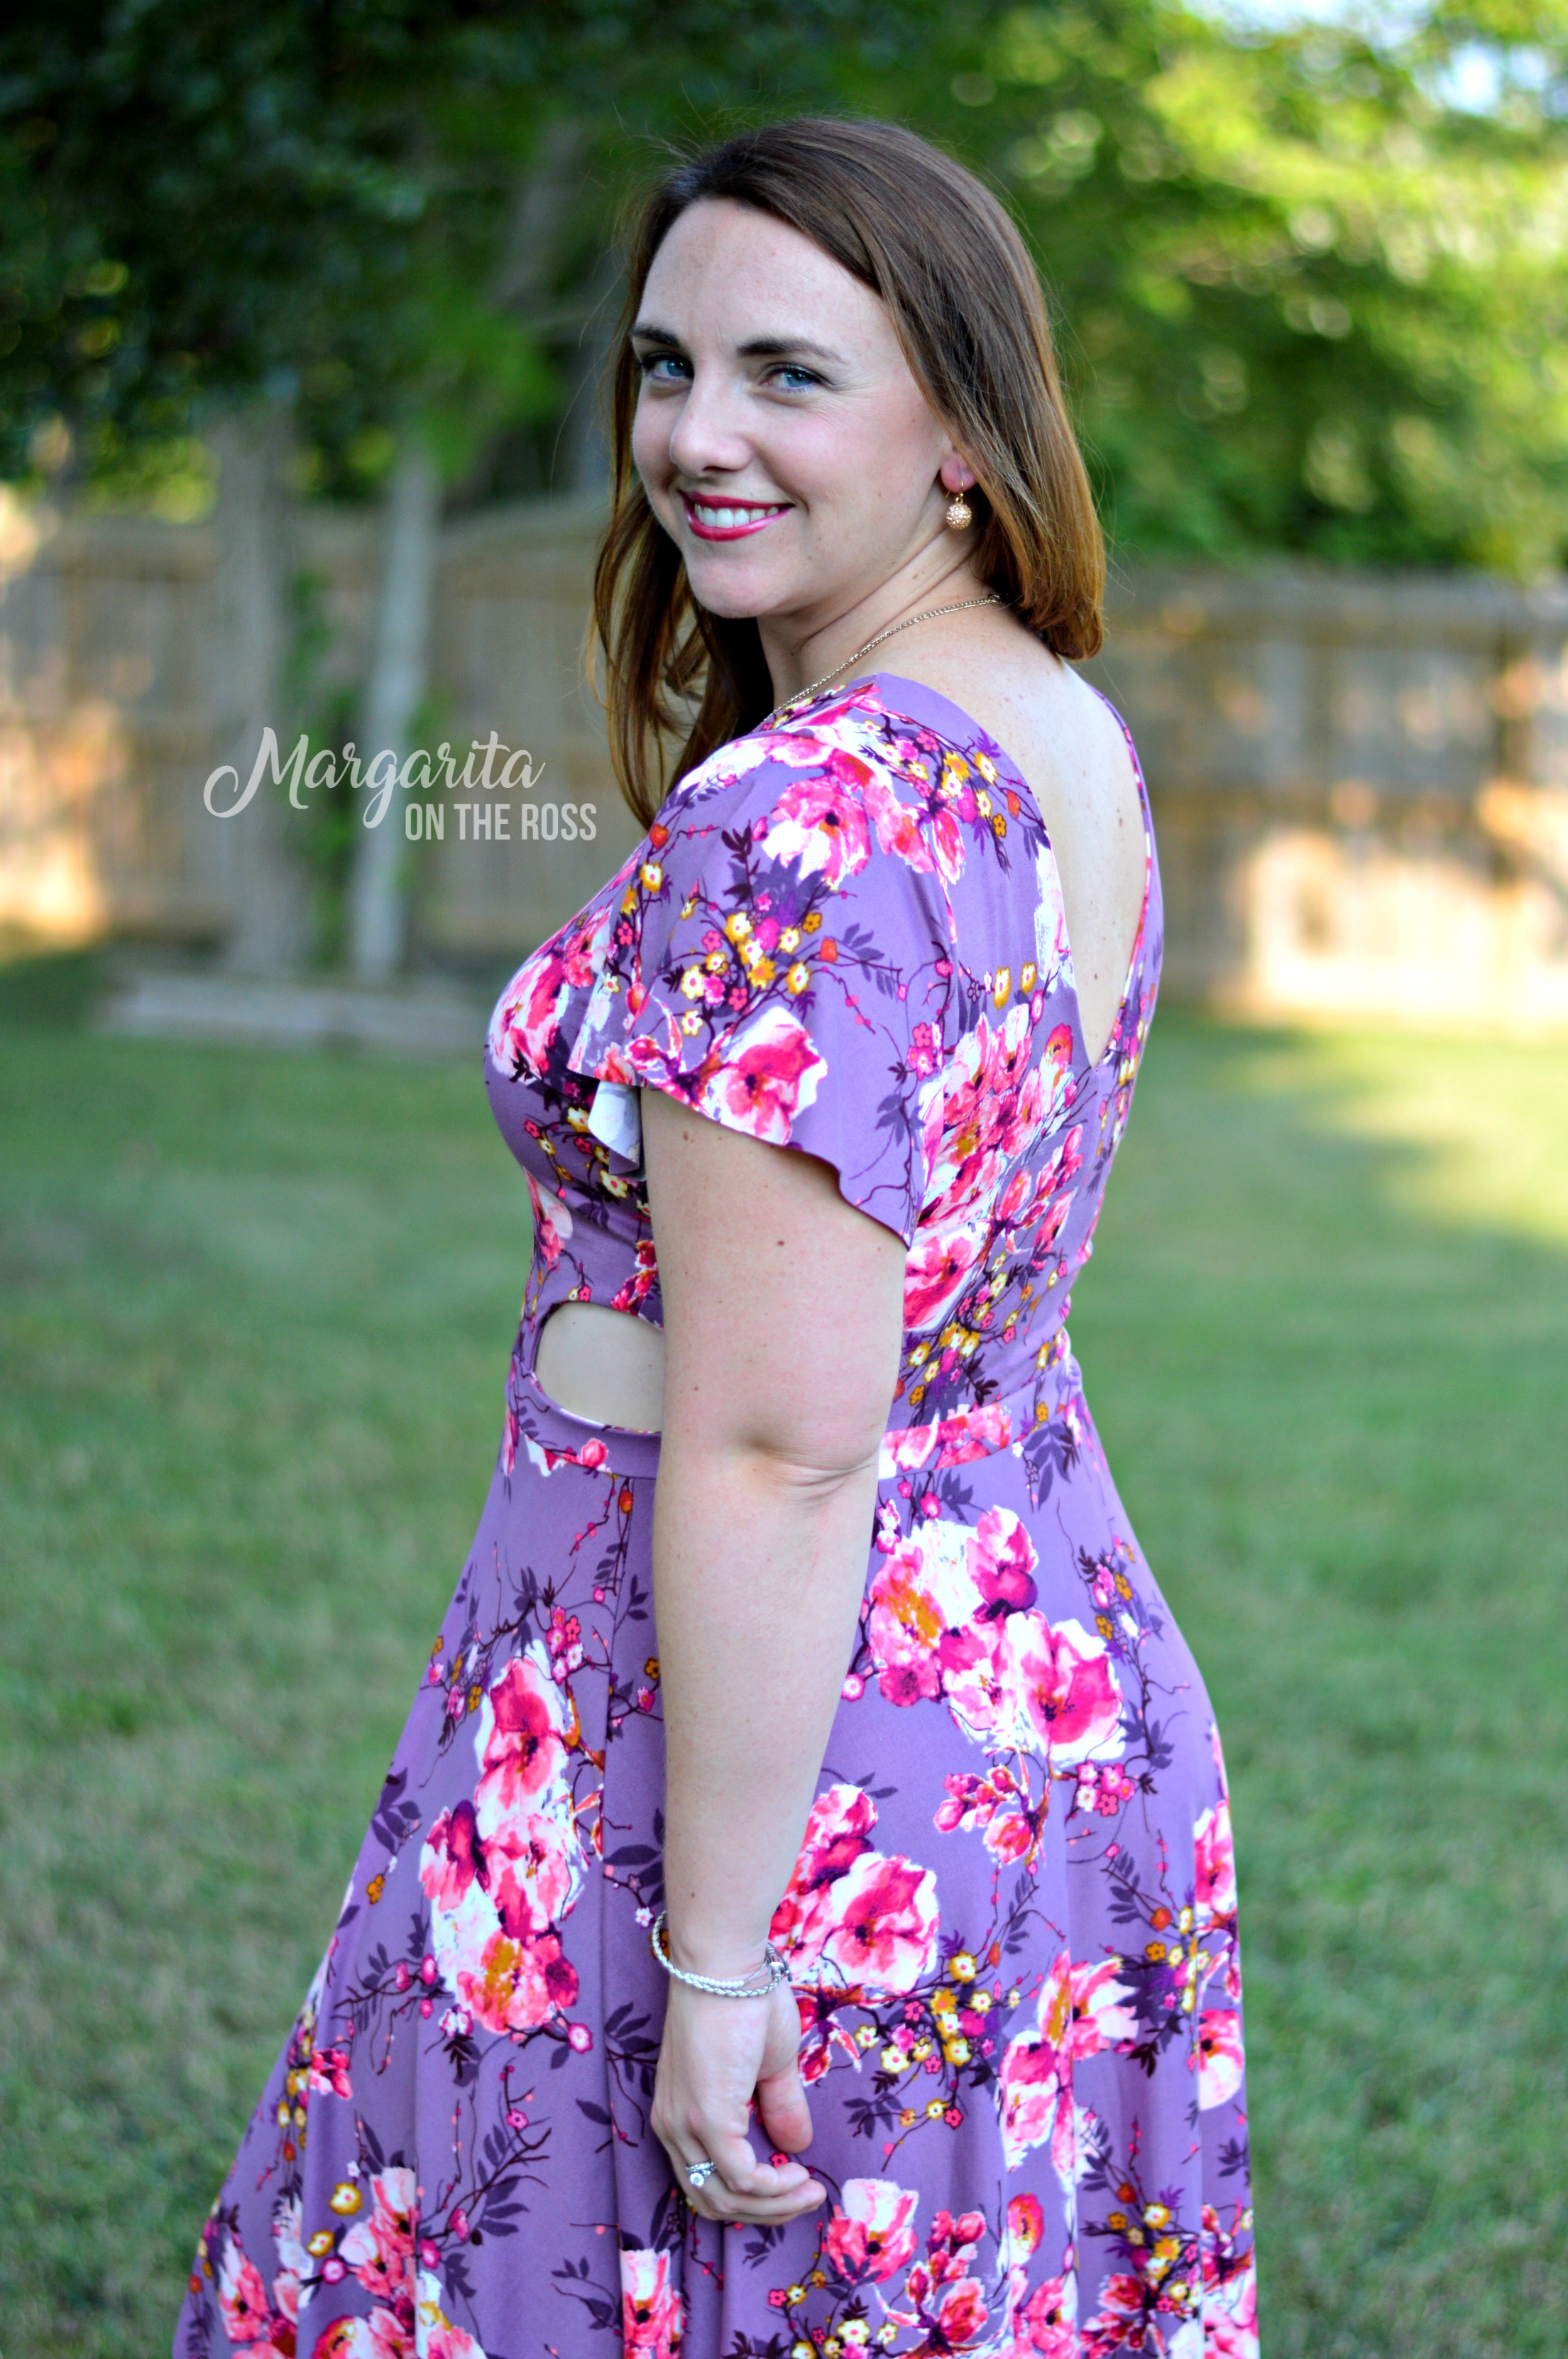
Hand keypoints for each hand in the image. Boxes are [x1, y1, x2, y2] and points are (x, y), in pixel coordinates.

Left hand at [650, 1977, 825, 2224]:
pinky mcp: (705, 2118)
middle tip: (805, 2197)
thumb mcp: (768, 2064)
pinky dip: (772, 2188)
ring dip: (773, 2204)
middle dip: (763, 2211)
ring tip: (810, 2191)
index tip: (792, 2185)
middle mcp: (671, 2126)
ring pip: (724, 2196)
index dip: (750, 2197)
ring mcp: (685, 2124)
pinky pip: (739, 2177)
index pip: (705, 2180)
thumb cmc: (745, 1999)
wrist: (726, 1963)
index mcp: (679, 2113)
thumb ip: (778, 2106)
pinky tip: (799, 2175)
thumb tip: (796, 2147)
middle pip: (712, 2199)